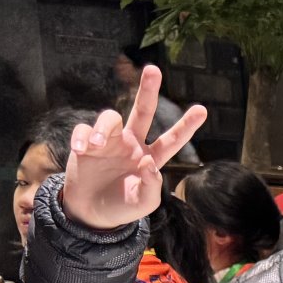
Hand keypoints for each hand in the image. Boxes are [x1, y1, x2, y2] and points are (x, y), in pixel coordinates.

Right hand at [61, 66, 205, 231]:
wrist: (92, 213)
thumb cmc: (122, 207)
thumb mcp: (143, 203)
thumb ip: (152, 186)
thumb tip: (152, 164)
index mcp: (151, 158)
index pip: (172, 140)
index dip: (186, 126)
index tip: (203, 109)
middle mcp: (132, 144)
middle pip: (143, 111)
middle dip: (148, 90)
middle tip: (154, 69)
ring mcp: (109, 141)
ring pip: (109, 117)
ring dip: (102, 127)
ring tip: (94, 145)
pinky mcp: (86, 143)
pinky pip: (83, 129)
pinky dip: (81, 137)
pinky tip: (80, 151)